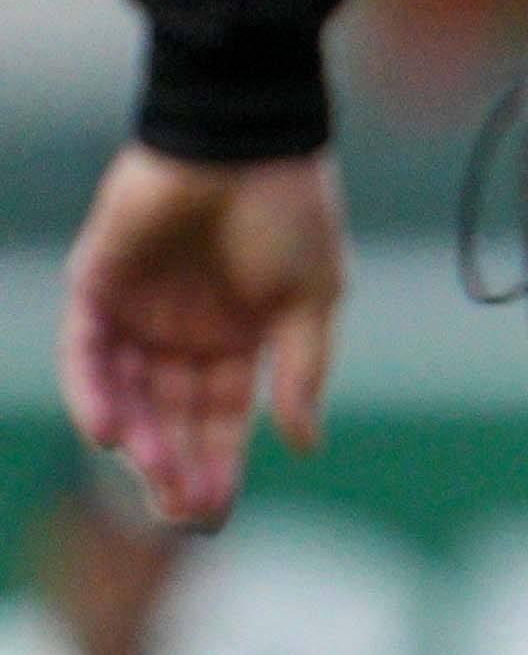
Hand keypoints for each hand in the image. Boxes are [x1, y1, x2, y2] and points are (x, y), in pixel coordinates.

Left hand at [56, 147, 347, 531]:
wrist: (243, 140)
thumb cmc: (291, 210)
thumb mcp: (313, 301)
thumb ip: (301, 372)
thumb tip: (304, 445)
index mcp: (238, 339)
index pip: (220, 419)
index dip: (219, 466)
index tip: (214, 515)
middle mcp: (182, 333)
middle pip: (170, 417)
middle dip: (176, 465)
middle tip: (182, 510)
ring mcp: (137, 311)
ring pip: (127, 393)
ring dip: (137, 438)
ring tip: (152, 475)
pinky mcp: (96, 283)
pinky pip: (86, 351)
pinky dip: (93, 391)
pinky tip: (109, 431)